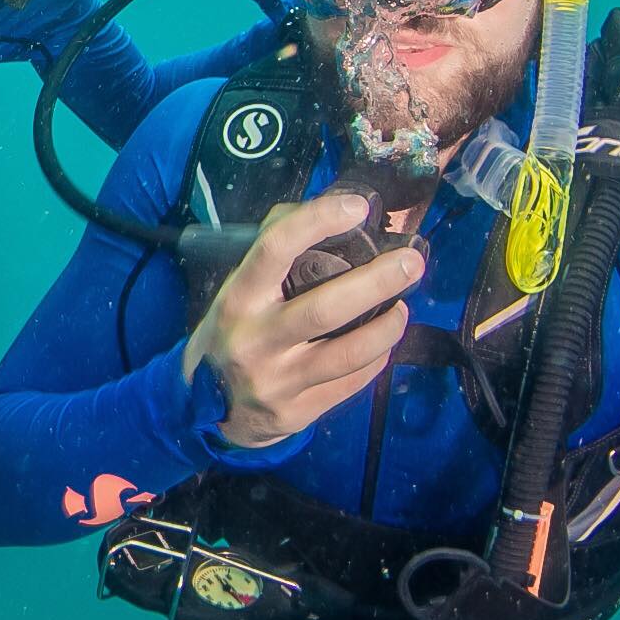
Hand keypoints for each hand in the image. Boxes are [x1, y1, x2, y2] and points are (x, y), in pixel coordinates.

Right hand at [181, 191, 419, 448]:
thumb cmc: (233, 332)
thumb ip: (274, 251)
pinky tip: (382, 343)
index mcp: (237, 299)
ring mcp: (277, 381)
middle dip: (377, 281)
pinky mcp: (297, 412)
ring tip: (402, 307)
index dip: (318, 222)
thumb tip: (326, 211)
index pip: (275, 250)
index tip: (358, 207)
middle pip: (325, 308)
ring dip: (387, 327)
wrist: (207, 409)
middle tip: (412, 263)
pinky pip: (352, 382)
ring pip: (349, 352)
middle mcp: (255, 341)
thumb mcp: (237, 290)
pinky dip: (376, 358)